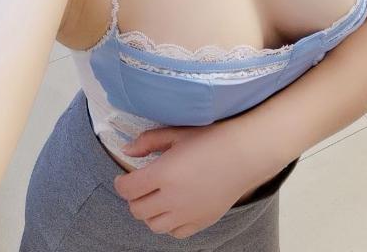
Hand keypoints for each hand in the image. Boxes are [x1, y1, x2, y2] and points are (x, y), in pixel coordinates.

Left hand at [112, 120, 265, 239]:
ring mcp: (187, 213)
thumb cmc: (212, 137)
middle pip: (137, 209)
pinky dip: (169, 224)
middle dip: (133, 198)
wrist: (245, 152)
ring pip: (154, 225)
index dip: (121, 183)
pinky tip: (174, 208)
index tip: (124, 178)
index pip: (128, 189)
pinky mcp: (201, 221)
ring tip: (156, 198)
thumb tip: (127, 150)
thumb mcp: (177, 133)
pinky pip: (175, 233)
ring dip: (149, 213)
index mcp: (163, 173)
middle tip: (140, 186)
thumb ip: (148, 141)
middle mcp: (172, 198)